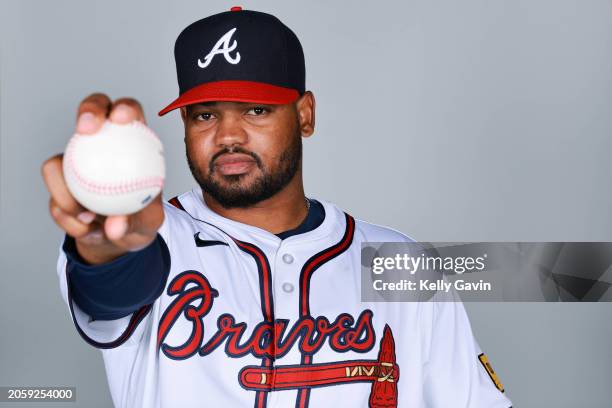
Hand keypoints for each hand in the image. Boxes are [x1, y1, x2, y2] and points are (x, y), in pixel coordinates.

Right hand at [42, 93, 163, 264]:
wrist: (116, 237)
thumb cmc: (139, 220)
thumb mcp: (147, 224)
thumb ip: (135, 222)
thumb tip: (115, 225)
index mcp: (132, 143)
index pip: (129, 113)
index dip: (124, 108)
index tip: (121, 119)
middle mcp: (101, 144)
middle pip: (92, 112)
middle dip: (88, 111)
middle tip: (86, 130)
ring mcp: (76, 161)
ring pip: (58, 161)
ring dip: (66, 192)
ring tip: (88, 217)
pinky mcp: (58, 183)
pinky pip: (54, 196)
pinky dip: (67, 216)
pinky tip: (85, 227)